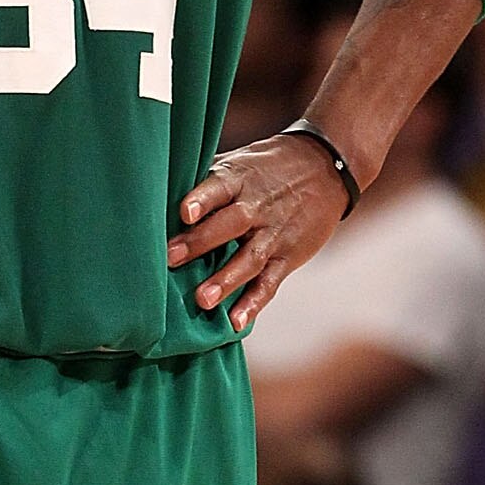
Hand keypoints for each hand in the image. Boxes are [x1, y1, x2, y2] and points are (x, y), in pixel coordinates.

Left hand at [166, 133, 347, 331]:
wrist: (327, 168)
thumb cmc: (267, 167)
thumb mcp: (240, 161)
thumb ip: (206, 179)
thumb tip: (157, 191)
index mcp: (240, 179)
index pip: (220, 188)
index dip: (202, 199)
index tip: (184, 212)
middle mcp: (258, 206)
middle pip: (231, 225)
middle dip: (201, 242)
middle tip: (171, 258)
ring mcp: (274, 234)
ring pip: (249, 259)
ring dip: (226, 280)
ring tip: (202, 300)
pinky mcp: (288, 257)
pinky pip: (270, 283)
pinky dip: (254, 303)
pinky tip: (237, 323)